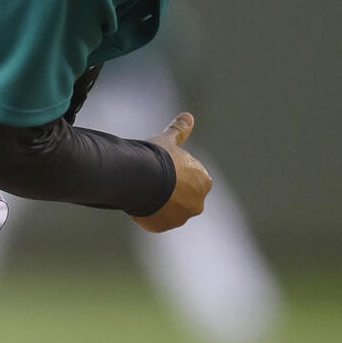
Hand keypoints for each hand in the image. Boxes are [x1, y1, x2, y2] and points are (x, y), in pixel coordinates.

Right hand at [130, 113, 212, 232]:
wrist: (141, 177)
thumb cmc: (158, 156)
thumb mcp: (168, 140)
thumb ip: (179, 130)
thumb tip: (188, 116)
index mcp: (203, 181)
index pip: (192, 179)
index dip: (176, 173)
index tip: (163, 168)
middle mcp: (197, 202)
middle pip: (182, 198)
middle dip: (170, 192)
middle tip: (152, 180)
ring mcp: (180, 217)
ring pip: (169, 211)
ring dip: (159, 203)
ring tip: (143, 191)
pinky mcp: (162, 226)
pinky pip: (155, 220)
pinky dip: (148, 214)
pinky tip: (138, 201)